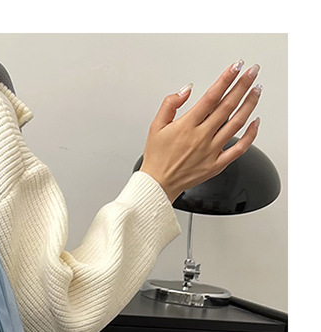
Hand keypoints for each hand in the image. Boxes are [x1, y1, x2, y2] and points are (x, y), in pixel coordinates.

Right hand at [140, 61, 262, 202]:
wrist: (157, 185)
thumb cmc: (157, 158)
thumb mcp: (155, 127)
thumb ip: (170, 104)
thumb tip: (186, 90)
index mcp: (187, 126)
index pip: (211, 97)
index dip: (226, 79)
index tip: (236, 67)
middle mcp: (201, 137)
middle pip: (228, 106)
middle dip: (243, 85)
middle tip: (252, 72)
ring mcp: (211, 151)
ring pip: (237, 123)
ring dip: (249, 104)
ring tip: (256, 90)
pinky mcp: (216, 164)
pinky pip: (239, 149)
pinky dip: (251, 135)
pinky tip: (256, 123)